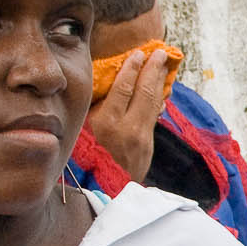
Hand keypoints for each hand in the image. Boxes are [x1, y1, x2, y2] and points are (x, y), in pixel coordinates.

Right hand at [84, 47, 171, 182]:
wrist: (102, 194)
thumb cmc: (84, 160)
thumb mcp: (83, 132)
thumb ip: (97, 110)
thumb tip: (108, 84)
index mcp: (106, 124)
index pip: (123, 89)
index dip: (132, 69)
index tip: (137, 54)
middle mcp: (127, 130)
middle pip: (144, 92)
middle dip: (152, 70)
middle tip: (159, 52)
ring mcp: (141, 140)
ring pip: (153, 104)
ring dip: (159, 82)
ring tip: (163, 64)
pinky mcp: (148, 148)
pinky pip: (153, 117)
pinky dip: (157, 100)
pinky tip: (159, 89)